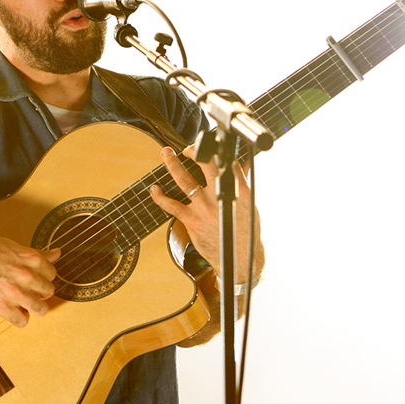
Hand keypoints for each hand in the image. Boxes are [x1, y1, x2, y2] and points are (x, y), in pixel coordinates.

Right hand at [0, 229, 61, 327]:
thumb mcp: (13, 246)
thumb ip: (37, 254)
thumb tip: (57, 254)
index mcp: (31, 259)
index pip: (52, 274)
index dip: (43, 277)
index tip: (36, 279)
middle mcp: (26, 276)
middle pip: (49, 291)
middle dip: (40, 292)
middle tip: (29, 290)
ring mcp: (14, 292)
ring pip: (41, 309)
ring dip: (34, 307)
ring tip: (25, 303)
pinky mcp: (1, 306)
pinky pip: (22, 321)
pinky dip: (20, 318)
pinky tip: (14, 310)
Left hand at [148, 145, 261, 284]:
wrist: (238, 258)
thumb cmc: (245, 231)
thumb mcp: (249, 203)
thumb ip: (240, 182)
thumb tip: (239, 164)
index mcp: (238, 189)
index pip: (226, 161)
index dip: (215, 149)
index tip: (207, 145)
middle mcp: (220, 195)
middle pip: (206, 164)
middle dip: (193, 151)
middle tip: (186, 148)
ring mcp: (204, 207)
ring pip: (184, 179)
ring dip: (172, 164)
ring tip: (165, 153)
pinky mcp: (191, 220)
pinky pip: (171, 205)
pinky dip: (160, 196)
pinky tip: (155, 189)